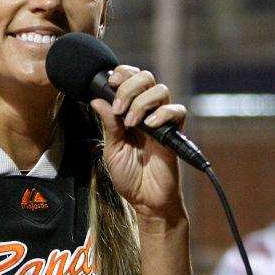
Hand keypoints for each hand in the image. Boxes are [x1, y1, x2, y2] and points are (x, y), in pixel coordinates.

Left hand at [89, 66, 187, 220]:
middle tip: (119, 108)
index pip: (131, 79)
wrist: (146, 200)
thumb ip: (108, 124)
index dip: (123, 74)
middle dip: (129, 87)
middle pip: (146, 78)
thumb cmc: (130, 177)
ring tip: (131, 123)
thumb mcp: (112, 149)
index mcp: (130, 112)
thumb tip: (97, 100)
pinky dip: (162, 113)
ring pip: (160, 90)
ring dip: (141, 102)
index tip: (110, 82)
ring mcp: (162, 122)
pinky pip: (176, 111)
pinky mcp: (174, 133)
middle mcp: (148, 112)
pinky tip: (148, 126)